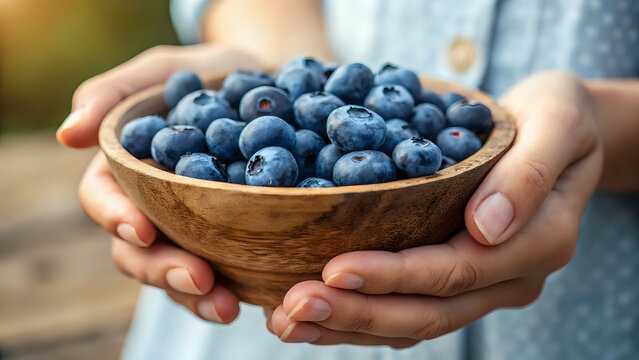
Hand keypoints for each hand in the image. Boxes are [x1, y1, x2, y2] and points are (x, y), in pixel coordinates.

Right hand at [59, 43, 261, 322]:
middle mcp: (152, 206)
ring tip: (226, 305)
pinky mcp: (227, 240)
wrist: (270, 85)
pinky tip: (249, 300)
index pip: (104, 199)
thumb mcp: (164, 70)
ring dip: (194, 295)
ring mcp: (189, 228)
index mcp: (125, 168)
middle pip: (138, 251)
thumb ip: (114, 92)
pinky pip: (221, 273)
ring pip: (176, 272)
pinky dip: (230, 290)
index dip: (116, 216)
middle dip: (162, 269)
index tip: (141, 228)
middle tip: (199, 278)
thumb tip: (68, 133)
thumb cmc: (208, 74)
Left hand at [267, 72, 603, 345]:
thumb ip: (526, 174)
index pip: (456, 271)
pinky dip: (361, 314)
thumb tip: (485, 227)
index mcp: (538, 242)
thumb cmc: (557, 115)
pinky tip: (316, 311)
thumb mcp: (558, 122)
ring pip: (413, 322)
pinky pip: (409, 309)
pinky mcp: (459, 279)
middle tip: (292, 308)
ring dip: (349, 325)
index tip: (334, 269)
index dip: (394, 275)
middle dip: (357, 312)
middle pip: (428, 311)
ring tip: (287, 320)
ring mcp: (485, 285)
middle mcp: (510, 277)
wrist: (560, 129)